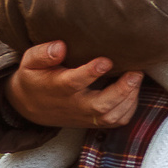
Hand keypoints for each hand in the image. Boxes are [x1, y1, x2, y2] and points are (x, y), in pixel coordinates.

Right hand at [5, 40, 142, 129]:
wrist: (30, 106)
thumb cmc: (34, 77)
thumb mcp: (30, 62)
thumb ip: (43, 53)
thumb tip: (61, 46)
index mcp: (57, 88)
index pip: (74, 83)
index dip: (90, 73)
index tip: (105, 60)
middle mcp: (73, 105)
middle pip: (99, 106)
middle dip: (120, 90)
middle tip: (135, 72)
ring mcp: (84, 116)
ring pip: (111, 116)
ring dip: (129, 98)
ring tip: (137, 77)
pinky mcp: (93, 121)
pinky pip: (116, 121)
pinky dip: (129, 108)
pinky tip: (134, 90)